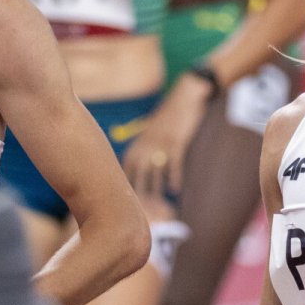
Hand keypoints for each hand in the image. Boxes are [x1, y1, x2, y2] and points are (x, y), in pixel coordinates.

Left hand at [121, 76, 210, 201]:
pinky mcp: (176, 142)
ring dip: (155, 188)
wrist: (186, 96)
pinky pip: (174, 163)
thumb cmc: (169, 117)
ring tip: (155, 205)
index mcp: (139, 142)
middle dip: (136, 190)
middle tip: (136, 209)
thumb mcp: (152, 132)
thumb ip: (144, 148)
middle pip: (137, 172)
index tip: (119, 199)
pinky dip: (174, 177)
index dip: (122, 183)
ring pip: (155, 171)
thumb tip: (138, 167)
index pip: (125, 167)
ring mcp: (161, 143)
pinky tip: (174, 190)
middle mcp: (146, 144)